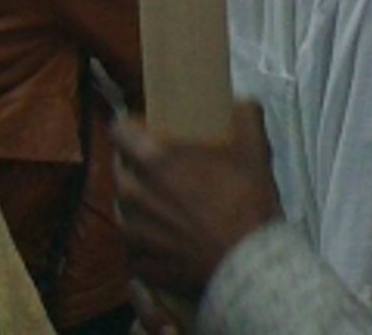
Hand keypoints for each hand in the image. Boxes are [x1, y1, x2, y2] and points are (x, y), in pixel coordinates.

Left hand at [115, 101, 282, 297]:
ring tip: (166, 209)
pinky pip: (133, 245)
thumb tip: (242, 102)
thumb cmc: (246, 206)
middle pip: (121, 170)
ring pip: (125, 208)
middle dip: (136, 167)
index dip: (132, 128)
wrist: (249, 268)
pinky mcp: (139, 263)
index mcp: (152, 161)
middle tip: (163, 172)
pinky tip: (166, 241)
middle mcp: (133, 194)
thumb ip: (245, 117)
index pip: (118, 130)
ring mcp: (133, 232)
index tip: (149, 133)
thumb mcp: (253, 153)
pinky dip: (146, 242)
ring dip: (140, 205)